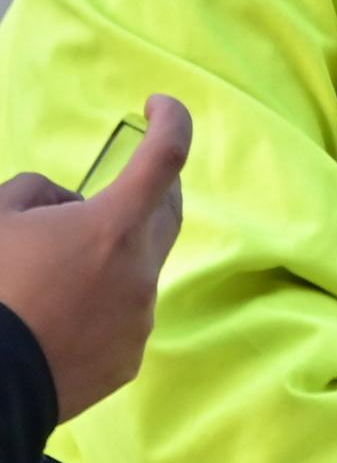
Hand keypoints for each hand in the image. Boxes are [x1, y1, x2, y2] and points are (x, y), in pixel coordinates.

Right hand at [0, 96, 192, 420]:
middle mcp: (141, 272)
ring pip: (137, 269)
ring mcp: (140, 318)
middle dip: (149, 190)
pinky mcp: (129, 357)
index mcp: (113, 228)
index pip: (165, 158)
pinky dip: (100, 302)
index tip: (162, 106)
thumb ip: (38, 193)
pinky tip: (59, 314)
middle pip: (165, 213)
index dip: (172, 122)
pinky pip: (124, 315)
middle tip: (118, 182)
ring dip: (110, 255)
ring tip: (52, 269)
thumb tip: (67, 205)